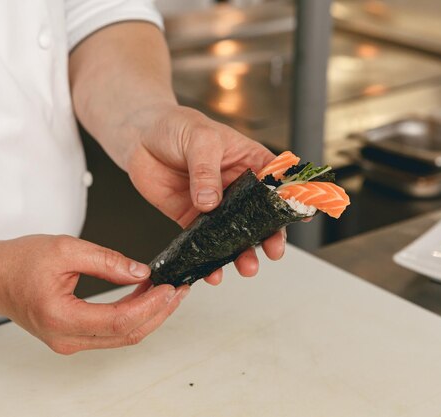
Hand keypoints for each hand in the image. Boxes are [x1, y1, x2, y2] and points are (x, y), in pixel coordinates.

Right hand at [0, 235, 188, 353]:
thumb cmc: (19, 262)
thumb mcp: (66, 249)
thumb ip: (107, 260)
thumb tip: (141, 272)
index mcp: (61, 318)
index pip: (119, 320)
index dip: (151, 306)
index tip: (171, 288)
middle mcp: (66, 338)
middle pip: (127, 334)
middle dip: (159, 312)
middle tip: (179, 290)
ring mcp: (69, 341)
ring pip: (122, 336)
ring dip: (148, 315)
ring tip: (167, 291)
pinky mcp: (72, 336)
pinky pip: (111, 331)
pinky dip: (132, 315)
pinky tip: (145, 297)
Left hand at [124, 103, 287, 284]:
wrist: (140, 137)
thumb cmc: (176, 126)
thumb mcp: (200, 139)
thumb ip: (206, 170)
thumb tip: (210, 202)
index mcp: (248, 162)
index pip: (276, 182)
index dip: (290, 200)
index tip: (300, 217)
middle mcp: (235, 187)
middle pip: (259, 216)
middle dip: (269, 236)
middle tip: (273, 251)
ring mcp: (214, 205)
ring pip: (234, 234)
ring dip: (242, 253)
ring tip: (247, 267)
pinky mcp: (191, 218)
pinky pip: (204, 242)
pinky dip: (209, 258)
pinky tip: (212, 271)